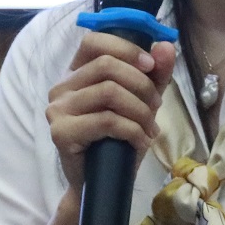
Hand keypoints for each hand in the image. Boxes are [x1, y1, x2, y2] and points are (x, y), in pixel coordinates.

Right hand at [46, 32, 176, 188]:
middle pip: (107, 66)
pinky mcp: (61, 132)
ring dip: (140, 111)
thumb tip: (166, 46)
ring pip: (109, 92)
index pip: (94, 41)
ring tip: (150, 129)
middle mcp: (62, 87)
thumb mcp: (142, 102)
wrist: (104, 184)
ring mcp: (58, 109)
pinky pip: (106, 121)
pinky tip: (140, 142)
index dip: (126, 48)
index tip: (151, 66)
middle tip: (156, 108)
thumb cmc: (119, 141)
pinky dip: (132, 131)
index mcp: (77, 73)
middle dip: (142, 85)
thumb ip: (155, 74)